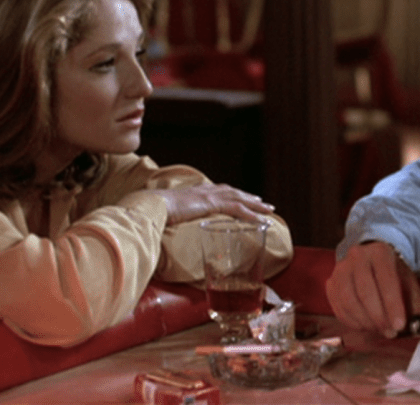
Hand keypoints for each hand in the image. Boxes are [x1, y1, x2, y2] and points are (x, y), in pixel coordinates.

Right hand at [150, 183, 275, 225]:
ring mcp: (209, 196)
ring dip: (256, 205)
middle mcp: (205, 191)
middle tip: (264, 203)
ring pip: (240, 199)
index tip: (244, 197)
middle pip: (234, 192)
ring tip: (269, 210)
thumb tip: (167, 227)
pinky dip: (250, 214)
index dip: (233, 194)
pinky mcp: (211, 204)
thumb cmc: (154, 211)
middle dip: (250, 198)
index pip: (220, 191)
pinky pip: (236, 209)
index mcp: (196, 192)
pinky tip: (260, 219)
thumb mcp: (167, 213)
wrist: (150, 204)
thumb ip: (173, 218)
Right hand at [325, 241, 419, 338]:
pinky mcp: (331, 283)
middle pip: (365, 293)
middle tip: (390, 332)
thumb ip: (414, 302)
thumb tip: (417, 325)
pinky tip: (365, 326)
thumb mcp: (408, 281)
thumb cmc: (391, 272)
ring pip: (349, 302)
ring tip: (379, 330)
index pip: (386, 280)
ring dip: (365, 322)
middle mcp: (357, 257)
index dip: (393, 306)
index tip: (399, 325)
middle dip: (379, 318)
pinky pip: (339, 308)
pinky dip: (352, 322)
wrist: (370, 259)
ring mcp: (341, 270)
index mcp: (380, 252)